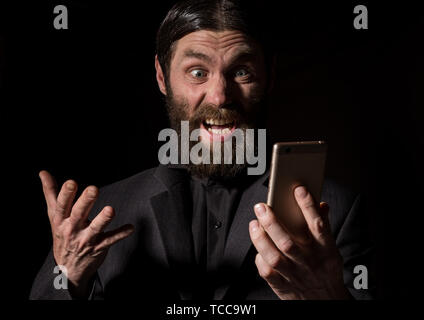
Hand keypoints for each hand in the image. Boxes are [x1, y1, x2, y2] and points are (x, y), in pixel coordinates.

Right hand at [39, 170, 133, 297]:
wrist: (68, 268)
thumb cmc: (62, 234)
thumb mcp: (54, 215)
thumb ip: (51, 193)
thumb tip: (43, 172)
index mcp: (61, 220)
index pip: (62, 206)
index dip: (66, 194)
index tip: (71, 182)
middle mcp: (72, 229)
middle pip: (78, 214)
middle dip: (86, 202)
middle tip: (94, 189)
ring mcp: (85, 240)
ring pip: (95, 229)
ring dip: (103, 219)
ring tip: (111, 210)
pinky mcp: (98, 247)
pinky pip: (110, 240)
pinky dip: (120, 234)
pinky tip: (130, 228)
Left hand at [249, 186, 350, 299]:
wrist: (327, 303)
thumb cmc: (327, 272)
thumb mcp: (332, 249)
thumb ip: (324, 227)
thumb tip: (321, 205)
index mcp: (325, 251)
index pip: (317, 226)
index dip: (308, 206)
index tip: (298, 190)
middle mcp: (309, 263)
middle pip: (288, 241)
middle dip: (272, 222)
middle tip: (261, 207)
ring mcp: (295, 275)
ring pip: (274, 257)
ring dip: (260, 239)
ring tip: (254, 224)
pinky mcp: (283, 286)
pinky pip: (267, 272)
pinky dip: (259, 258)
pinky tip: (257, 248)